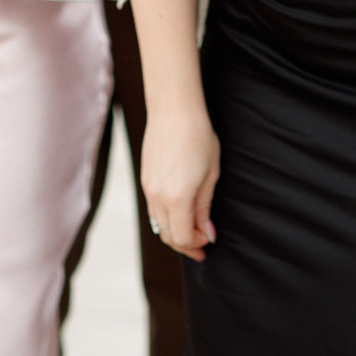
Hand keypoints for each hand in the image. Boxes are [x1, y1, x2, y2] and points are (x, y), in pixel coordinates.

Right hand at [141, 108, 220, 263]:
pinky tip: (181, 211)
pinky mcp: (145, 179)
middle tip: (202, 244)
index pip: (182, 238)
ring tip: (193, 228)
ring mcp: (148, 188)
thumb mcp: (210, 174)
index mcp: (177, 198)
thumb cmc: (198, 137)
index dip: (196, 244)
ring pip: (158, 224)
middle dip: (186, 243)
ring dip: (175, 231)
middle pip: (167, 235)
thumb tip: (207, 232)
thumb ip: (205, 207)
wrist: (174, 110)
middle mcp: (158, 197)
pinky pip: (153, 209)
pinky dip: (167, 217)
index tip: (209, 240)